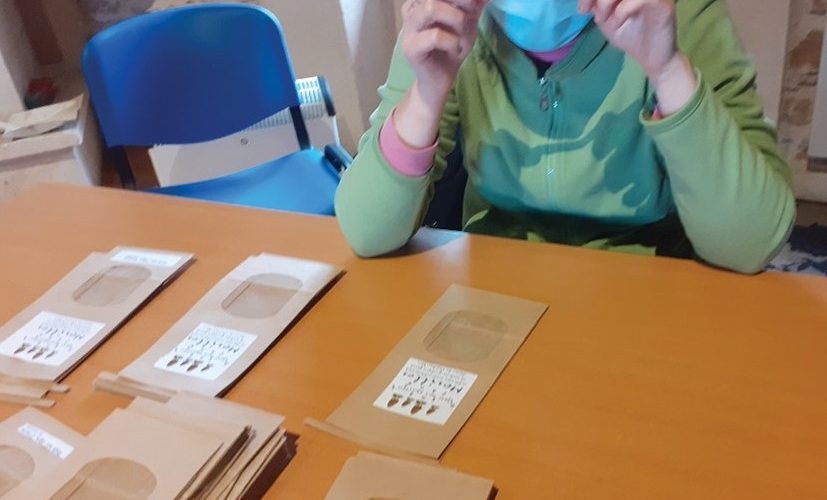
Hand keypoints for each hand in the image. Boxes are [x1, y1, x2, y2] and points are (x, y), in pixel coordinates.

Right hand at [394, 0, 486, 147]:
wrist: (441, 79)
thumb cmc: (452, 46)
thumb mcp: (468, 20)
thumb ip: (474, 4)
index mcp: (422, 0)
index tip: (475, 5)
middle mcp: (412, 9)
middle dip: (461, 0)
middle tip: (472, 15)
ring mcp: (408, 28)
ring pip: (430, 8)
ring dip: (455, 19)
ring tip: (461, 35)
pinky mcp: (410, 48)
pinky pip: (434, 36)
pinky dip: (451, 42)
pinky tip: (454, 50)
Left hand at [579, 0, 696, 114]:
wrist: (652, 58)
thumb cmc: (631, 37)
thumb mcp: (606, 20)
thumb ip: (597, 6)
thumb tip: (585, 0)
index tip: (583, 10)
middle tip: (596, 17)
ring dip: (607, 2)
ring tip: (604, 20)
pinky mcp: (663, 5)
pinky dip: (622, 10)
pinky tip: (617, 22)